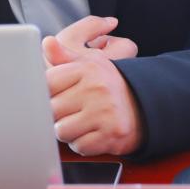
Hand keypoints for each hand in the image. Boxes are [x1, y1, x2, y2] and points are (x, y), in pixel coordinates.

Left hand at [42, 16, 142, 155]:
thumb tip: (46, 42)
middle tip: (70, 111)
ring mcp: (104, 112)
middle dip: (57, 114)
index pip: (47, 83)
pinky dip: (82, 144)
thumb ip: (63, 56)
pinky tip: (91, 133)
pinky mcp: (111, 134)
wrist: (143, 106)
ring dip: (68, 131)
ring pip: (62, 131)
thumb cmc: (108, 85)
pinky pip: (79, 146)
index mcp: (87, 69)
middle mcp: (96, 88)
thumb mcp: (89, 63)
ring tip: (81, 122)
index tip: (56, 95)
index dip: (46, 93)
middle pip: (51, 109)